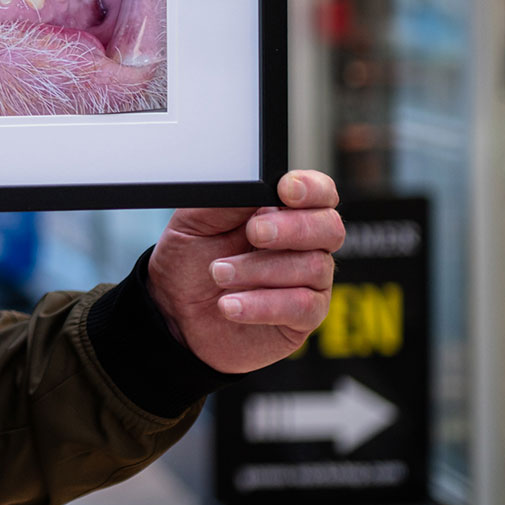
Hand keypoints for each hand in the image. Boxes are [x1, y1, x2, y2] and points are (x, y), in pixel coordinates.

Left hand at [148, 170, 343, 373]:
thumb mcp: (194, 224)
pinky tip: (230, 304)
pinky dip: (263, 304)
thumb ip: (224, 203)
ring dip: (260, 269)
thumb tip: (253, 185)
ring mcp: (309, 282)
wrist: (175, 312)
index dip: (312, 189)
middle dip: (293, 227)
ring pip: (313, 267)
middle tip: (254, 232)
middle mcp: (304, 245)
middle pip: (330, 228)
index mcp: (282, 213)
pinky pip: (303, 306)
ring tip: (219, 273)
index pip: (319, 193)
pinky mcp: (303, 318)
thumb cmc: (190, 263)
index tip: (286, 190)